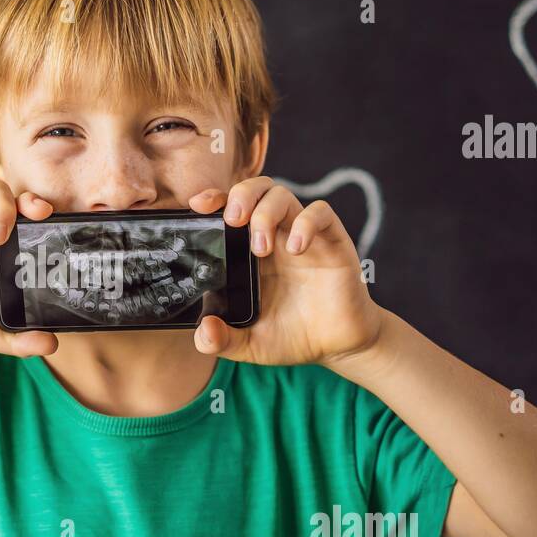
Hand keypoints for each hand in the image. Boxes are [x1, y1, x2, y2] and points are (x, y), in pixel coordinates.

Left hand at [187, 178, 384, 367]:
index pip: (230, 209)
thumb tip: (203, 332)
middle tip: (233, 221)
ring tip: (261, 250)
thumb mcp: (250, 344)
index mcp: (249, 253)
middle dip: (240, 195)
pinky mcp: (332, 243)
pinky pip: (321, 214)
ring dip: (266, 214)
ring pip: (282, 195)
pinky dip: (305, 223)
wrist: (337, 346)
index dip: (214, 199)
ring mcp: (303, 237)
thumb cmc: (293, 337)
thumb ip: (223, 341)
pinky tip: (296, 249)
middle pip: (256, 190)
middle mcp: (275, 237)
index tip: (198, 206)